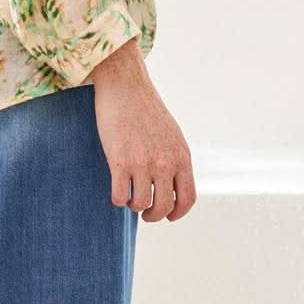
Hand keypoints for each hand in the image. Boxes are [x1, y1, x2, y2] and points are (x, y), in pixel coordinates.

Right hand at [89, 40, 195, 220]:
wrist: (125, 87)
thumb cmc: (146, 109)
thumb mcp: (172, 135)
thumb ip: (174, 159)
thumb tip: (171, 184)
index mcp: (182, 157)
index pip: (187, 199)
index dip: (177, 213)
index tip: (167, 215)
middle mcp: (165, 163)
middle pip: (164, 207)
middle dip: (153, 215)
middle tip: (143, 212)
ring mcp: (143, 163)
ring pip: (141, 204)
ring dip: (134, 206)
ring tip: (128, 198)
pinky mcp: (120, 162)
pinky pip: (120, 196)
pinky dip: (117, 200)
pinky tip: (116, 191)